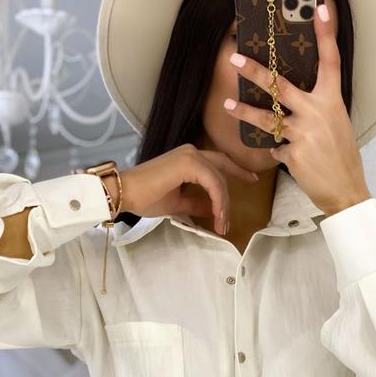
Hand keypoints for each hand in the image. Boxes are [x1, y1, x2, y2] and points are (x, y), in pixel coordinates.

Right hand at [109, 145, 257, 236]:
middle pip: (222, 170)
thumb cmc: (145, 198)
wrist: (125, 193)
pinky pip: (213, 183)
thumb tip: (212, 210)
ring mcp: (190, 156)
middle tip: (243, 202)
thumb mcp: (177, 203)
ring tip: (222, 224)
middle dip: (236, 185)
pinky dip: (218, 201)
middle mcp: (191, 152)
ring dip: (224, 204)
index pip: (217, 165)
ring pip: (219, 179)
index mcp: (187, 159)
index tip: (250, 181)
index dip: (235, 173)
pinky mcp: (188, 163)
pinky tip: (217, 216)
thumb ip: (196, 204)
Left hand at [225, 3, 371, 215]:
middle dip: (255, 72)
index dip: (325, 35)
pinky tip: (291, 157)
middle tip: (235, 59)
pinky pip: (277, 148)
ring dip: (245, 113)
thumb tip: (297, 101)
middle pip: (280, 86)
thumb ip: (318, 109)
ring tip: (228, 106)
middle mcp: (316, 112)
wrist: (345, 189)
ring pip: (267, 119)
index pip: (330, 61)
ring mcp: (302, 133)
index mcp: (332, 100)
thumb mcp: (337, 124)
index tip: (318, 10)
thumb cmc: (342, 156)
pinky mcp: (292, 154)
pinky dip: (281, 152)